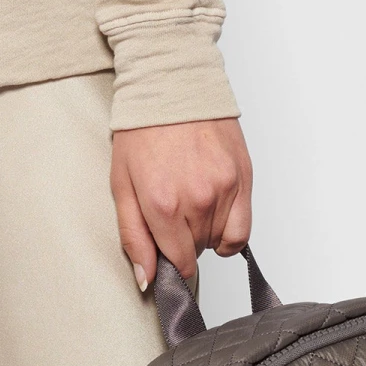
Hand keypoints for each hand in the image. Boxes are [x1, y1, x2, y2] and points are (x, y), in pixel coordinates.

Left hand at [110, 116, 252, 286]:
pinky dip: (230, 231)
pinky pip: (243, 229)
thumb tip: (147, 279)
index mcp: (164, 205)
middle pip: (199, 251)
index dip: (172, 263)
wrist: (172, 86)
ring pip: (220, 241)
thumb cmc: (142, 132)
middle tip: (172, 214)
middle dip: (184, 241)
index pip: (180, 262)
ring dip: (206, 233)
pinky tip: (216, 214)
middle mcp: (199, 200)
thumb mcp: (122, 186)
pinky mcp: (244, 178)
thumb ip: (134, 237)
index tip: (166, 251)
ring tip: (191, 203)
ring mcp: (225, 189)